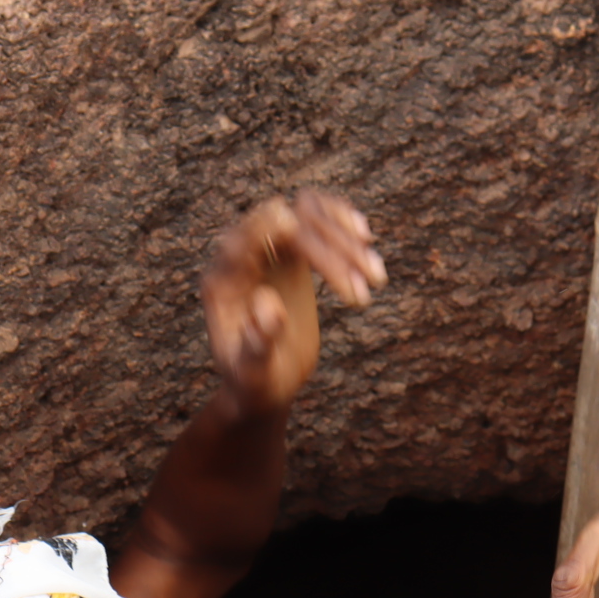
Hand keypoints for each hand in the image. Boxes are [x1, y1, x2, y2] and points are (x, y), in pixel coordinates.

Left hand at [200, 191, 384, 417]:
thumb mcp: (253, 374)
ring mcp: (268, 249)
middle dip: (327, 246)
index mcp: (222, 282)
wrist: (264, 382)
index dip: (272, 231)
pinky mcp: (291, 252)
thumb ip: (257, 344)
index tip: (306, 236)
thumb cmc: (254, 382)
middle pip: (282, 222)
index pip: (244, 240)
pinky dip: (340, 223)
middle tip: (367, 282)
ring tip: (376, 273)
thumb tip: (270, 308)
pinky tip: (365, 239)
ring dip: (343, 237)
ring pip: (305, 215)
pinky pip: (315, 219)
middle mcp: (242, 257)